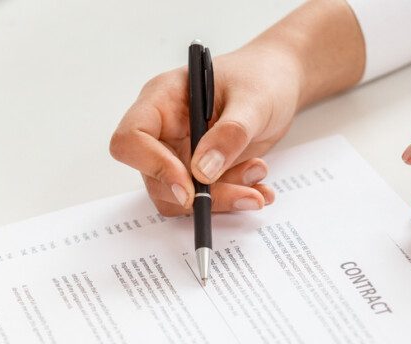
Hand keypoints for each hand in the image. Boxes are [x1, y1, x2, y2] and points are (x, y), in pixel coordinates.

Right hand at [109, 44, 301, 215]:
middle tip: (245, 193)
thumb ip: (230, 134)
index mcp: (162, 101)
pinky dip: (231, 200)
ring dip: (220, 198)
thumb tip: (202, 171)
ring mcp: (179, 154)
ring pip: (180, 197)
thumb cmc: (262, 77)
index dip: (153, 166)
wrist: (280, 84)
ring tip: (258, 175)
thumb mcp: (253, 101)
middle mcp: (163, 131)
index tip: (189, 186)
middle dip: (200, 194)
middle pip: (156, 179)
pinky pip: (203, 199)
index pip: (131, 139)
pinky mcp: (198, 173)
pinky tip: (258, 188)